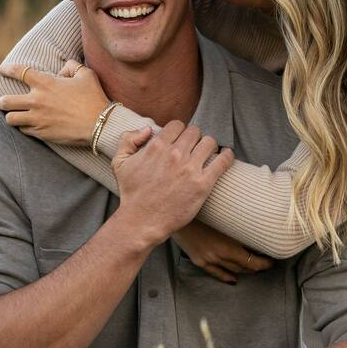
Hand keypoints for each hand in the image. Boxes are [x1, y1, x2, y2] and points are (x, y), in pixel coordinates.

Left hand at [0, 60, 105, 144]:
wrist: (99, 124)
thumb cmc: (93, 97)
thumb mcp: (86, 74)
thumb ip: (72, 66)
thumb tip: (62, 70)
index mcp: (46, 83)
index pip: (19, 72)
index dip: (8, 69)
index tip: (3, 70)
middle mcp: (37, 100)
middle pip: (5, 101)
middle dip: (1, 101)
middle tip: (2, 101)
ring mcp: (37, 118)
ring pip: (10, 118)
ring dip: (10, 116)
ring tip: (13, 115)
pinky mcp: (41, 133)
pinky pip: (23, 130)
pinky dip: (23, 127)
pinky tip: (27, 125)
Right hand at [111, 122, 233, 244]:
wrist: (141, 222)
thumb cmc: (131, 194)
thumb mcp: (120, 163)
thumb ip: (128, 139)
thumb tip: (148, 129)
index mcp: (157, 146)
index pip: (177, 125)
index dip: (179, 131)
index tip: (180, 140)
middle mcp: (175, 154)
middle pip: (195, 132)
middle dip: (194, 138)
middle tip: (193, 149)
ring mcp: (190, 169)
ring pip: (209, 142)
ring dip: (208, 146)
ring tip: (208, 154)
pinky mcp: (202, 184)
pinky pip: (222, 161)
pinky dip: (227, 156)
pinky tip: (226, 155)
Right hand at [174, 220, 273, 284]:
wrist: (178, 212)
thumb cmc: (203, 208)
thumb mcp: (226, 216)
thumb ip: (239, 225)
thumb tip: (256, 226)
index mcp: (229, 246)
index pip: (253, 262)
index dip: (264, 263)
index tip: (272, 261)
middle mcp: (220, 256)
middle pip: (243, 267)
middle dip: (256, 266)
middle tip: (265, 264)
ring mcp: (208, 260)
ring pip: (231, 271)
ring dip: (243, 271)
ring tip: (253, 269)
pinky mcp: (199, 260)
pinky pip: (215, 273)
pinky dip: (226, 277)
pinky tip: (233, 279)